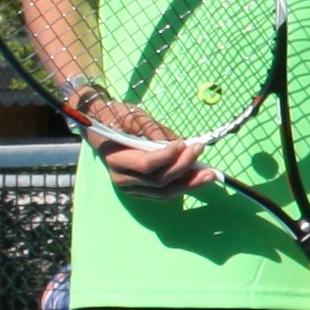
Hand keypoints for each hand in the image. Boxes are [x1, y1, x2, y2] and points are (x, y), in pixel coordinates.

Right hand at [87, 105, 207, 197]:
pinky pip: (164, 194)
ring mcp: (131, 188)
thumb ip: (151, 128)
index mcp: (115, 158)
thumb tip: (174, 141)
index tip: (182, 143)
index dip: (167, 156)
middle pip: (158, 180)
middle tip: (200, 150)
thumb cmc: (115, 118)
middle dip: (184, 167)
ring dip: (190, 183)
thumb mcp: (132, 116)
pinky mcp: (141, 191)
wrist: (99, 126)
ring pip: (164, 192)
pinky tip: (199, 178)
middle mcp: (122, 178)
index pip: (146, 164)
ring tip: (211, 174)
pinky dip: (183, 186)